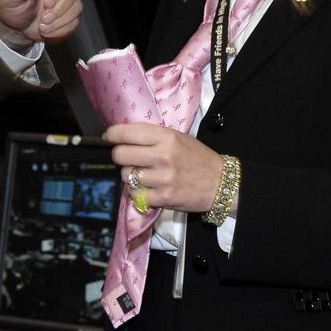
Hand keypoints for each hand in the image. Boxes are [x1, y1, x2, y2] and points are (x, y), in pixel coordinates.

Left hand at [0, 0, 82, 47]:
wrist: (16, 25)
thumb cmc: (12, 7)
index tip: (47, 5)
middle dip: (58, 9)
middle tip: (43, 20)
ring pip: (77, 6)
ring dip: (60, 21)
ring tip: (42, 27)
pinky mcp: (71, 11)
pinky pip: (75, 21)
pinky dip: (61, 29)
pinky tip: (48, 30)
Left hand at [105, 123, 224, 213]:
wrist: (221, 182)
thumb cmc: (198, 158)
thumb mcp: (178, 138)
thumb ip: (153, 137)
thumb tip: (123, 135)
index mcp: (166, 137)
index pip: (126, 133)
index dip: (112, 135)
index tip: (109, 137)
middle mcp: (163, 155)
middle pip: (120, 155)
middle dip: (120, 157)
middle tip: (128, 158)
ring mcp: (163, 178)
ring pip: (126, 176)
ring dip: (130, 176)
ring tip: (142, 175)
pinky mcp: (164, 197)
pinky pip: (136, 195)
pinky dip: (138, 193)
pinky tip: (148, 189)